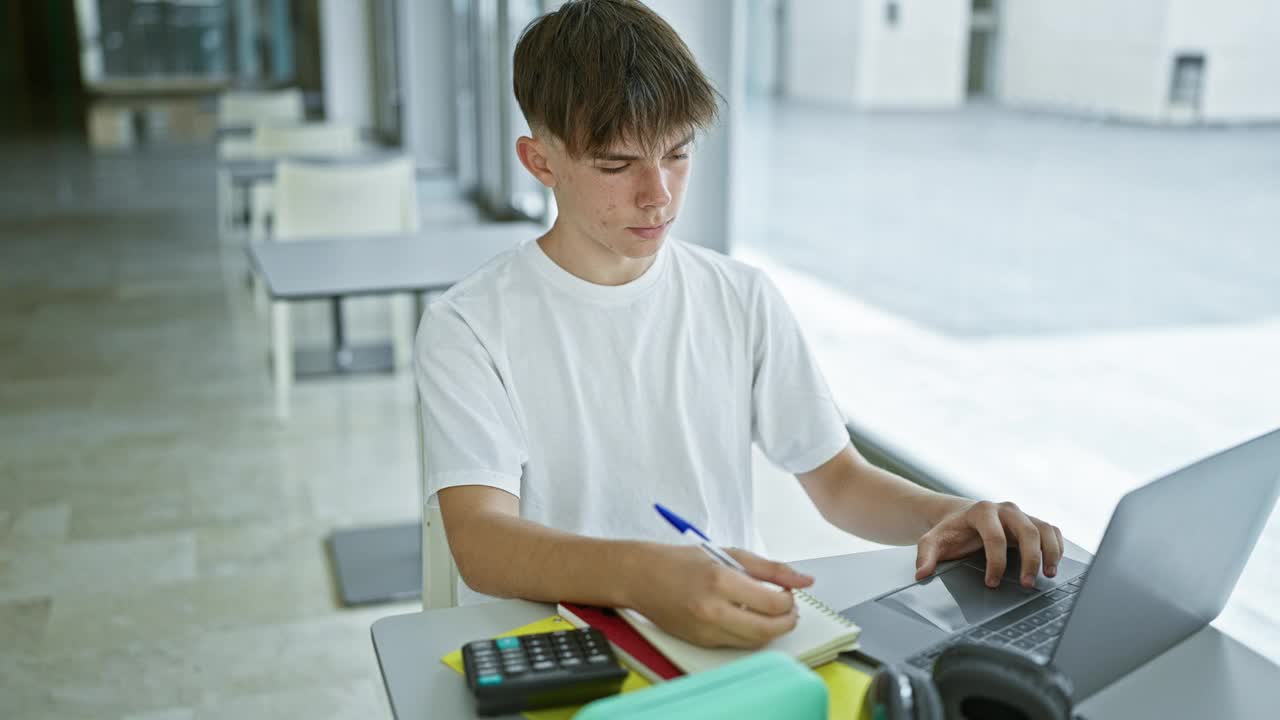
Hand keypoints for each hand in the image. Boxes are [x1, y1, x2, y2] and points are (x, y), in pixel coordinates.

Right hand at [624, 544, 813, 648]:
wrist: (641, 577)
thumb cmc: (681, 561)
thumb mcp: (728, 554)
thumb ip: (769, 568)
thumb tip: (803, 580)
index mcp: (720, 581)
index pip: (772, 603)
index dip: (789, 600)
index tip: (787, 592)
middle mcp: (713, 609)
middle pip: (768, 629)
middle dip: (787, 621)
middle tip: (788, 609)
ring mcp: (706, 630)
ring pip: (755, 641)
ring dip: (771, 629)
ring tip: (769, 612)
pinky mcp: (702, 642)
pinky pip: (737, 644)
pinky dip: (750, 633)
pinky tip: (747, 617)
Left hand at [914, 500, 1063, 588]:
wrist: (961, 517)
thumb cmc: (950, 532)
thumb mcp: (932, 541)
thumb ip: (925, 555)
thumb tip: (921, 574)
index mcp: (982, 511)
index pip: (994, 536)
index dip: (995, 562)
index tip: (992, 583)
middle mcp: (1006, 510)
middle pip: (1026, 530)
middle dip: (1030, 558)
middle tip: (1027, 584)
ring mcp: (1022, 515)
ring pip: (1044, 529)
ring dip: (1050, 552)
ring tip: (1049, 575)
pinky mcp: (1033, 523)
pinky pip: (1052, 531)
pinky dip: (1057, 547)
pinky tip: (1054, 565)